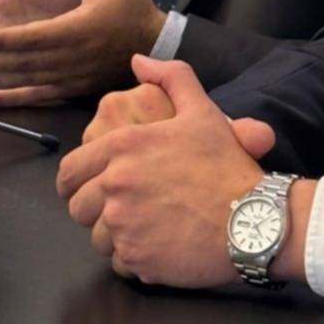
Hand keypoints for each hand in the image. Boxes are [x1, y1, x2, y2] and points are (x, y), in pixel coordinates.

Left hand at [0, 0, 167, 105]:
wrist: (157, 41)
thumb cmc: (132, 5)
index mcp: (78, 28)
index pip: (33, 37)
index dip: (3, 40)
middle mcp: (73, 57)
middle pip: (25, 61)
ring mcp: (74, 76)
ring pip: (29, 80)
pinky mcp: (76, 87)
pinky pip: (42, 94)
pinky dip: (17, 99)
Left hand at [57, 55, 276, 286]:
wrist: (252, 218)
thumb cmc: (225, 162)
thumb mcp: (202, 110)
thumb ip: (170, 77)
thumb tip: (138, 61)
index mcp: (122, 146)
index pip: (70, 171)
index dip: (74, 181)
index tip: (85, 188)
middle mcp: (115, 185)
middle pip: (77, 208)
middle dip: (92, 210)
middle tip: (118, 209)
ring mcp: (124, 225)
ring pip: (96, 239)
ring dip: (113, 236)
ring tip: (141, 228)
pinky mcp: (137, 259)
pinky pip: (120, 263)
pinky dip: (134, 258)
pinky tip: (158, 247)